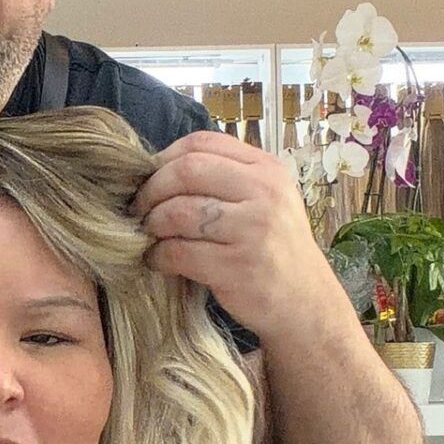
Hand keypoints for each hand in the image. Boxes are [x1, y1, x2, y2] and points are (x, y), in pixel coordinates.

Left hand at [133, 133, 337, 343]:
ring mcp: (252, 230)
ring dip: (152, 223)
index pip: (203, 142)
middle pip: (186, 171)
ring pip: (179, 211)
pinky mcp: (237, 267)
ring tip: (149, 234)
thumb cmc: (275, 248)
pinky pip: (180, 251)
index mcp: (266, 169)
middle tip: (139, 207)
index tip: (150, 177)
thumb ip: (226, 178)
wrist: (305, 301)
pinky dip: (159, 255)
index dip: (165, 157)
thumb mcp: (265, 200)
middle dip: (152, 189)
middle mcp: (264, 193)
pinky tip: (157, 260)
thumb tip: (159, 169)